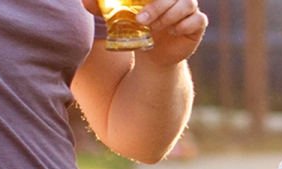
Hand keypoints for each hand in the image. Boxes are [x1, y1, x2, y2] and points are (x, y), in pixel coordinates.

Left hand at [81, 0, 204, 64]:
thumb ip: (102, 7)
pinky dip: (185, 25)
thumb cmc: (137, 27)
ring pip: (187, 4)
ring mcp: (189, 8)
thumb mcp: (118, 16)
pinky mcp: (197, 25)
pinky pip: (198, 20)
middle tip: (141, 21)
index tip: (141, 8)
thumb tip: (83, 2)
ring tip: (154, 29)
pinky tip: (173, 32)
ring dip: (170, 16)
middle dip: (157, 6)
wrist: (153, 52)